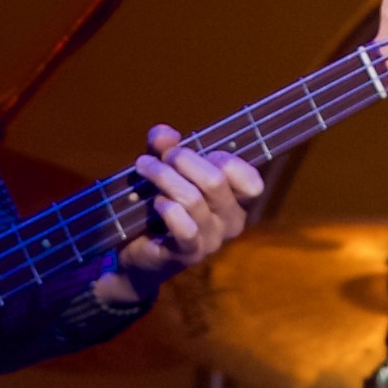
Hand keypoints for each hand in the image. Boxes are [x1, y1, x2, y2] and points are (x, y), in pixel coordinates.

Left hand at [92, 124, 263, 308]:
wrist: (136, 250)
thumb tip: (165, 134)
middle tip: (161, 156)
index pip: (251, 181)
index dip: (225, 159)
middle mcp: (231, 221)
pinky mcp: (189, 253)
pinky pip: (185, 227)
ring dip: (164, 177)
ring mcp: (212, 240)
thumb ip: (165, 147)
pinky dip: (167, 209)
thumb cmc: (158, 204)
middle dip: (183, 160)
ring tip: (144, 168)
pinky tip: (156, 203)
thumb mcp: (163, 167)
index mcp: (236, 199)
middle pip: (216, 181)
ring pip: (193, 199)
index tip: (198, 151)